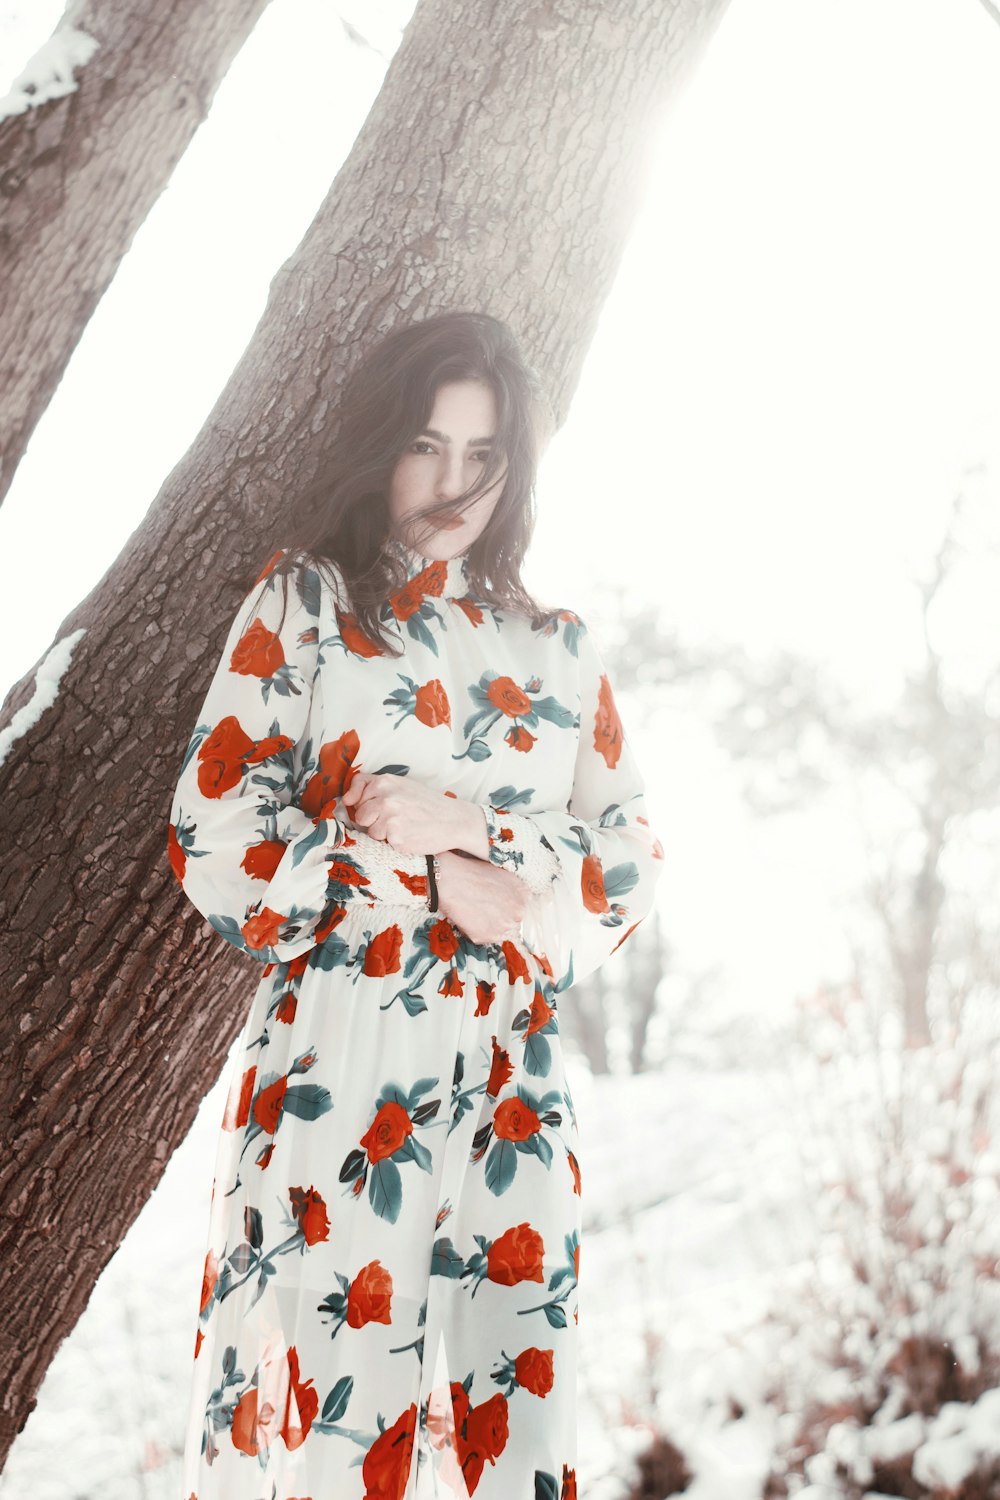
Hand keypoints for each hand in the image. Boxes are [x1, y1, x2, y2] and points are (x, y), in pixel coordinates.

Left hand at [341, 772, 483, 856]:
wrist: (453, 820)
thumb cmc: (426, 803)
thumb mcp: (402, 784)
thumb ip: (374, 787)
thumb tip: (346, 800)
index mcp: (385, 782)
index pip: (356, 794)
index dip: (365, 803)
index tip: (377, 807)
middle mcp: (385, 798)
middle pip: (361, 816)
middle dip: (373, 819)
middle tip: (395, 818)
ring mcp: (390, 819)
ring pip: (371, 831)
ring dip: (383, 833)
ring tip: (404, 826)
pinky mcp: (396, 838)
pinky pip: (384, 843)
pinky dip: (395, 842)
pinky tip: (410, 834)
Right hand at [434, 851, 529, 945]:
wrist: (451, 880)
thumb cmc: (472, 873)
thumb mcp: (500, 873)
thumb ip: (511, 888)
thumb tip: (509, 897)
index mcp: (524, 894)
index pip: (520, 906)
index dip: (506, 905)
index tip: (496, 903)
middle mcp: (518, 913)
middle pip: (511, 920)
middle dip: (499, 916)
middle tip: (483, 907)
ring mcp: (504, 926)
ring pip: (498, 930)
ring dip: (488, 924)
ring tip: (474, 910)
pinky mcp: (488, 937)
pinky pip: (483, 937)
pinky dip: (476, 930)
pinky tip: (468, 917)